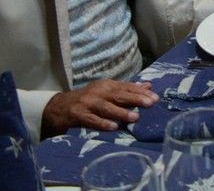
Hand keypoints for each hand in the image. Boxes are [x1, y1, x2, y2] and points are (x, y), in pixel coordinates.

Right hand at [41, 80, 157, 135]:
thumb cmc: (88, 100)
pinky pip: (91, 120)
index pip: (126, 87)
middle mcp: (98, 92)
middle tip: (151, 103)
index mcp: (106, 85)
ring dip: (121, 112)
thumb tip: (148, 86)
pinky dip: (102, 123)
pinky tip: (113, 127)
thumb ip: (127, 89)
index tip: (156, 97)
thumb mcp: (106, 91)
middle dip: (135, 99)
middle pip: (119, 95)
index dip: (141, 92)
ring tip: (135, 117)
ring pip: (106, 107)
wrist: (58, 107)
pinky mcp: (77, 115)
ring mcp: (87, 103)